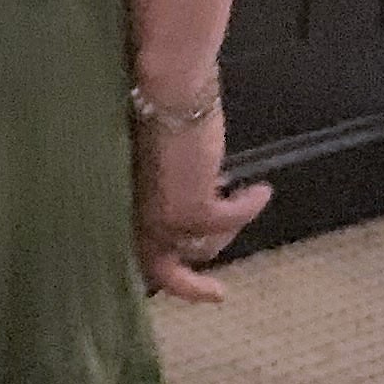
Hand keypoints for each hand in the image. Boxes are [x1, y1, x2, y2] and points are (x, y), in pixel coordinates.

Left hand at [133, 101, 267, 304]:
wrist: (167, 90)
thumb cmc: (157, 108)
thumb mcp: (158, 157)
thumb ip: (167, 184)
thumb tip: (202, 193)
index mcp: (122, 203)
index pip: (137, 249)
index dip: (162, 265)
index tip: (186, 275)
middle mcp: (138, 217)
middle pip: (164, 271)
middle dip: (192, 288)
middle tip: (219, 294)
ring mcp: (164, 217)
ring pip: (206, 244)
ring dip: (228, 227)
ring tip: (245, 199)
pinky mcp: (193, 210)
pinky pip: (231, 220)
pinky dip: (249, 207)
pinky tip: (261, 191)